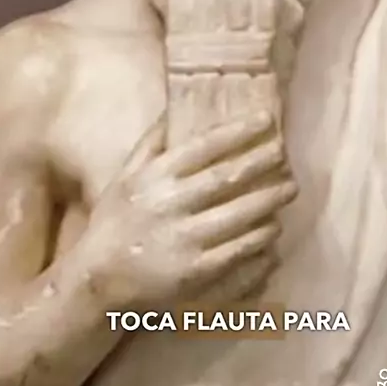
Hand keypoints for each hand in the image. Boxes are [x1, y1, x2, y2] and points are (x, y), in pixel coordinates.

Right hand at [84, 113, 296, 310]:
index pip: (204, 146)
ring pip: (239, 215)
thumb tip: (176, 106)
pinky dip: (260, 239)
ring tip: (289, 189)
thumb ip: (151, 143)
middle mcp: (169, 205)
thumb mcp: (125, 176)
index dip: (239, 131)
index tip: (266, 119)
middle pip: (228, 178)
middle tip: (286, 155)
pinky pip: (238, 252)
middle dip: (263, 162)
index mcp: (154, 177)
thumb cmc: (114, 221)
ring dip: (269, 201)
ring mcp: (184, 240)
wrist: (97, 280)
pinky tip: (273, 229)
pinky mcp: (194, 273)